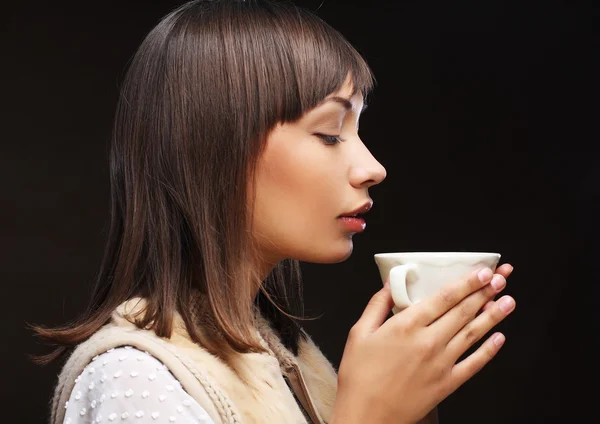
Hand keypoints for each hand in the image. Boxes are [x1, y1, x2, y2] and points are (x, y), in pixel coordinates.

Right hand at [331, 264, 514, 423]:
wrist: (367, 416)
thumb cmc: (359, 376)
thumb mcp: (359, 333)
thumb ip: (377, 305)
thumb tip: (389, 283)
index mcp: (407, 325)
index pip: (445, 297)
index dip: (467, 282)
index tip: (482, 271)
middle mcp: (429, 341)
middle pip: (464, 311)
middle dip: (485, 292)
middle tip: (501, 278)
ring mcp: (441, 363)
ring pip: (473, 333)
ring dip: (493, 315)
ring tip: (509, 301)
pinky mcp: (447, 383)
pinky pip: (474, 363)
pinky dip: (489, 350)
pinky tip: (499, 338)